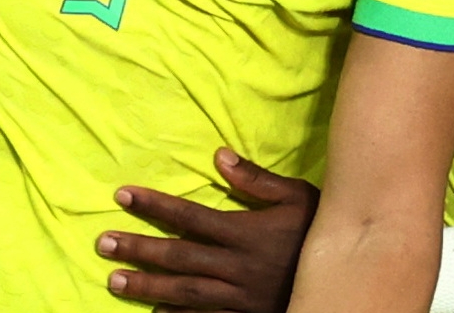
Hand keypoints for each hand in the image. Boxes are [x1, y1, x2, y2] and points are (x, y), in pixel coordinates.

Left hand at [100, 148, 319, 312]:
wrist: (349, 278)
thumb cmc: (319, 231)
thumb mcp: (298, 197)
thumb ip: (257, 179)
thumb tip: (218, 155)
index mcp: (247, 232)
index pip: (191, 216)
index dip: (155, 206)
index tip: (123, 197)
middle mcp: (237, 266)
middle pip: (179, 256)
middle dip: (138, 248)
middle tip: (103, 243)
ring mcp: (240, 299)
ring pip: (185, 292)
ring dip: (147, 285)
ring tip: (114, 280)